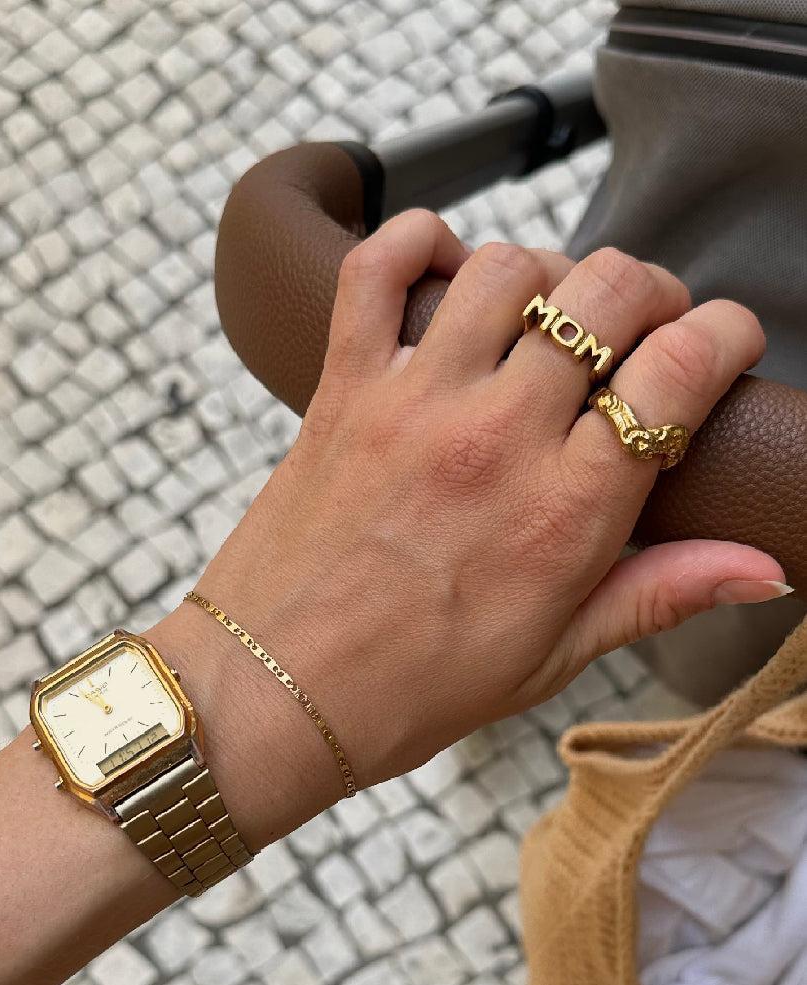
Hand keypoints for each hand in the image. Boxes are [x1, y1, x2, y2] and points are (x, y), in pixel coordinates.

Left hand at [158, 212, 785, 836]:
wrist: (271, 696)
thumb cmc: (410, 689)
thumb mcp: (554, 657)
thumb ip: (660, 594)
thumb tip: (763, 569)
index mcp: (566, 512)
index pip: (681, 368)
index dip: (725, 335)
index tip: (725, 346)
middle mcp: (497, 438)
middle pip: (608, 292)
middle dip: (651, 292)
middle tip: (646, 330)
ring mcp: (415, 402)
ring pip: (508, 267)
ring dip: (549, 272)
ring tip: (549, 317)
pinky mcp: (344, 386)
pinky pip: (378, 267)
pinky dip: (417, 244)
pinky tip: (446, 272)